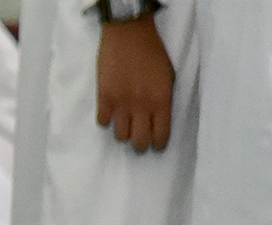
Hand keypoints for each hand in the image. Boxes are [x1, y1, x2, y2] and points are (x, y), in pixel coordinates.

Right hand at [96, 17, 174, 151]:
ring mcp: (120, 104)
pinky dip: (107, 120)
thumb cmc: (152, 51)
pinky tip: (111, 111)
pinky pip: (103, 122)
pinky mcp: (104, 98)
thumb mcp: (168, 76)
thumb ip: (163, 99)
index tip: (156, 143)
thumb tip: (157, 118)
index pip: (160, 136)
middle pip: (139, 142)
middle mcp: (141, 107)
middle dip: (140, 144)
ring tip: (125, 122)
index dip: (158, 143)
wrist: (129, 32)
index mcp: (161, 101)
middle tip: (140, 138)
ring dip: (124, 131)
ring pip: (120, 136)